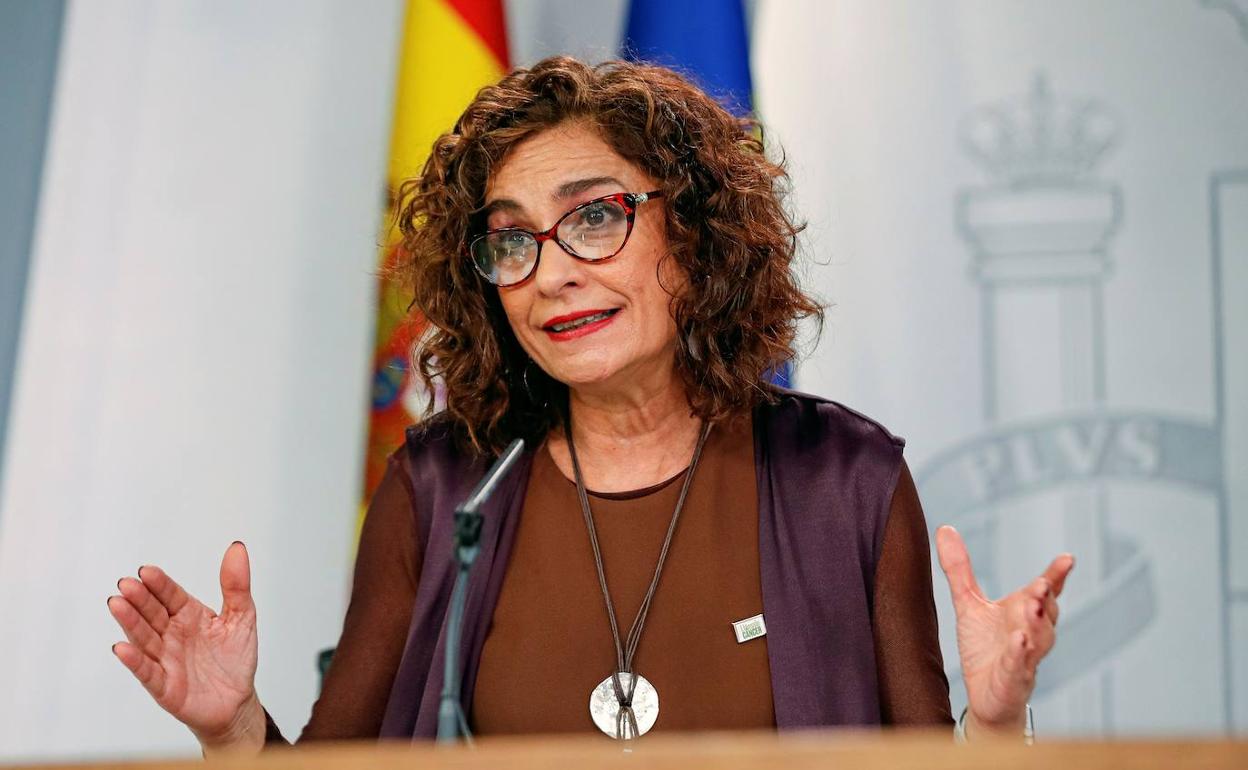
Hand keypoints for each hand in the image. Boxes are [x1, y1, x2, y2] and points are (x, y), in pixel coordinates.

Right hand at [107, 541, 263, 751]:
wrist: (237, 701)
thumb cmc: (235, 658)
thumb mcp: (242, 616)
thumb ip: (236, 585)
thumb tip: (237, 548)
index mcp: (188, 614)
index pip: (170, 595)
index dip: (159, 584)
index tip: (146, 571)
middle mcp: (172, 634)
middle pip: (152, 613)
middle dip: (139, 598)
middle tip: (126, 584)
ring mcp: (165, 659)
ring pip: (144, 638)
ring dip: (130, 622)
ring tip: (117, 604)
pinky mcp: (164, 686)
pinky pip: (147, 672)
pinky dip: (134, 661)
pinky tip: (122, 648)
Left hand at [935, 525, 1073, 736]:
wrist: (984, 696)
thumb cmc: (984, 648)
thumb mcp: (968, 603)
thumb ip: (959, 569)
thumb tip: (945, 528)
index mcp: (1023, 612)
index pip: (1046, 591)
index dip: (1057, 576)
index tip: (1067, 559)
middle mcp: (1031, 632)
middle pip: (1045, 612)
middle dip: (1045, 597)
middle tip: (1042, 584)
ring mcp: (1026, 657)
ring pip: (1040, 639)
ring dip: (1038, 623)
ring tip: (1033, 606)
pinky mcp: (1014, 680)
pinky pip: (1020, 666)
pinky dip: (1021, 654)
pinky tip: (1020, 640)